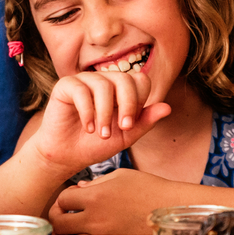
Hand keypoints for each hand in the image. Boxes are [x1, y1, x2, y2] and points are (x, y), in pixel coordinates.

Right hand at [24, 70, 171, 178]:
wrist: (66, 156)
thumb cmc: (95, 145)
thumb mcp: (125, 137)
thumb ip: (144, 122)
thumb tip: (167, 107)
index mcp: (121, 90)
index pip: (140, 80)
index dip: (139, 101)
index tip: (129, 125)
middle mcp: (104, 81)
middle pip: (125, 78)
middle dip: (127, 104)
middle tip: (122, 128)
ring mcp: (85, 81)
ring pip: (104, 85)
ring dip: (105, 113)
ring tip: (101, 133)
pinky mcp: (65, 85)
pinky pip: (81, 90)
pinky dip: (87, 112)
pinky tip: (87, 128)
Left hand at [48, 169, 161, 233]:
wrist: (173, 208)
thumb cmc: (149, 188)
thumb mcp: (121, 177)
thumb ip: (96, 183)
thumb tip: (78, 189)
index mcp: (95, 197)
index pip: (63, 199)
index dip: (63, 198)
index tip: (70, 198)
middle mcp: (95, 219)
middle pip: (59, 223)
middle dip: (57, 217)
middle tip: (64, 214)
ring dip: (70, 231)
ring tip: (78, 224)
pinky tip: (96, 233)